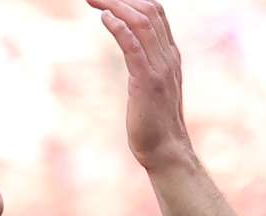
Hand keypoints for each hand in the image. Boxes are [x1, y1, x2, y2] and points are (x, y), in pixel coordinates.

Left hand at [86, 0, 194, 171]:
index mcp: (170, 55)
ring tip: (94, 0)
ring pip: (141, 22)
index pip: (156, 13)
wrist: (166, 151)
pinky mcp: (148, 82)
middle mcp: (168, 57)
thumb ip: (147, 64)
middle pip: (149, 10)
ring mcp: (160, 68)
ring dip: (116, 6)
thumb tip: (133, 50)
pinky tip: (105, 19)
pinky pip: (134, 46)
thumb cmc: (154, 123)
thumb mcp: (153, 86)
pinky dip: (119, 28)